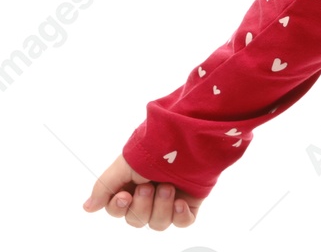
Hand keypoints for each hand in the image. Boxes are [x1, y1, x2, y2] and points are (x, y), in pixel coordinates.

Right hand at [82, 152, 205, 230]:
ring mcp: (169, 201)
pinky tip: (180, 203)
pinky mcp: (189, 203)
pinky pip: (183, 223)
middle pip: (136, 220)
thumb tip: (87, 208)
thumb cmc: (155, 149)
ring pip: (157, 224)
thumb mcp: (124, 164)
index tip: (124, 196)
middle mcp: (149, 197)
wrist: (188, 140)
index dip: (118, 208)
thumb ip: (104, 187)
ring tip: (168, 187)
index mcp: (131, 186)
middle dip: (141, 206)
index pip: (117, 210)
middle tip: (149, 186)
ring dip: (161, 208)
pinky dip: (180, 216)